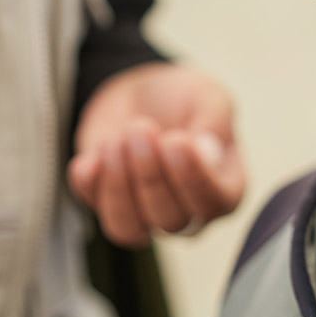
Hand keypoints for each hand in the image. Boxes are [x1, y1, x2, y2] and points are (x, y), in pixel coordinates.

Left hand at [67, 62, 245, 246]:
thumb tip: (206, 153)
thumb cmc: (183, 97)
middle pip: (170, 219)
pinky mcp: (106, 205)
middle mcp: (188, 210)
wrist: (139, 88)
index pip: (215, 203)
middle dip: (151, 174)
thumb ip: (215, 120)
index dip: (194, 179)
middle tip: (141, 129)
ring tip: (116, 140)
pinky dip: (91, 182)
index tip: (177, 142)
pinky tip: (97, 152)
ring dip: (117, 184)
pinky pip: (93, 209)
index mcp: (225, 186)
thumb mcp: (208, 94)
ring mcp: (145, 214)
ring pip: (129, 228)